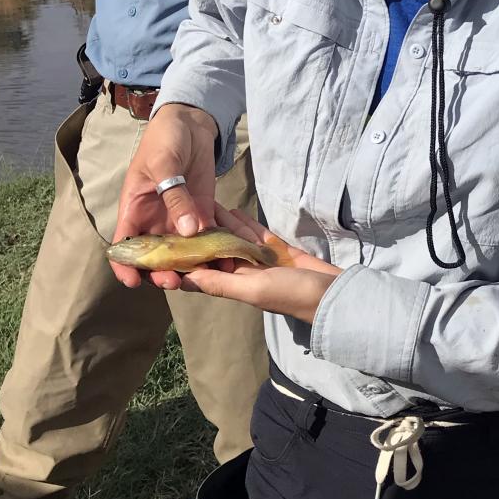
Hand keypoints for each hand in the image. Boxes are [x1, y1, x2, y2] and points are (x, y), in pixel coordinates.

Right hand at [110, 103, 219, 287]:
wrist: (190, 124)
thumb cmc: (165, 139)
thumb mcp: (165, 163)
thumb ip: (174, 195)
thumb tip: (188, 231)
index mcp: (135, 209)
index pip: (124, 245)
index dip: (126, 266)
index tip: (134, 281)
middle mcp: (155, 221)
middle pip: (155, 257)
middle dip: (163, 273)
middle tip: (176, 282)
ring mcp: (179, 220)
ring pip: (183, 254)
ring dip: (194, 267)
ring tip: (209, 277)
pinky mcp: (202, 214)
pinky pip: (207, 239)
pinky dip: (216, 251)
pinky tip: (229, 259)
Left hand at [178, 221, 341, 325]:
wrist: (333, 293)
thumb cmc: (292, 294)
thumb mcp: (254, 290)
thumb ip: (220, 283)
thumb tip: (182, 279)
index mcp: (235, 286)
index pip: (202, 272)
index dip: (183, 260)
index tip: (165, 243)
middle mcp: (244, 274)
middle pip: (216, 252)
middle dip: (200, 235)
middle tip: (184, 212)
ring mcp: (262, 261)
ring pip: (235, 240)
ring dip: (221, 224)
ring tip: (205, 204)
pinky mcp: (278, 251)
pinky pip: (256, 235)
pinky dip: (245, 223)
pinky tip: (233, 210)